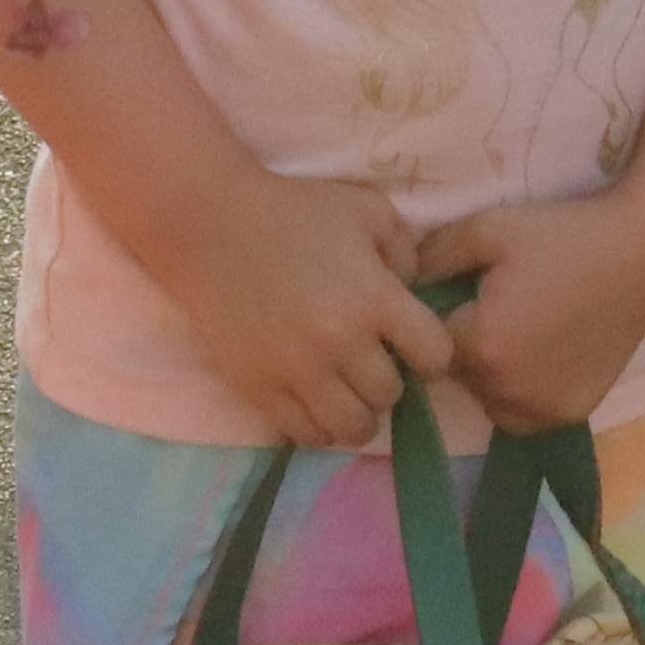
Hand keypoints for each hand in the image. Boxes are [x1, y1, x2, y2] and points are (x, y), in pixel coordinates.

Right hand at [126, 158, 452, 450]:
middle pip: (392, 395)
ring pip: (353, 428)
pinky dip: (318, 426)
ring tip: (346, 392)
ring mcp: (298, 372)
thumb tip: (412, 291)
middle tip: (371, 362)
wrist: (209, 224)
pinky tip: (314, 402)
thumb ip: (405, 250)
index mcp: (374, 298)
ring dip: (358, 413)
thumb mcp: (366, 209)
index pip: (435, 356)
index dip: (431, 351)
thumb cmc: (292, 211)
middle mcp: (342, 343)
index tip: (413, 342)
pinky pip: (305, 435)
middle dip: (389, 380)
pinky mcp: (259, 389)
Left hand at [416, 188, 644, 436]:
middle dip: (462, 346)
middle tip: (491, 306)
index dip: (434, 320)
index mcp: (481, 345)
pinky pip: (522, 413)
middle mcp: (506, 389)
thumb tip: (398, 279)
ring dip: (488, 374)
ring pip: (486, 399)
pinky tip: (539, 352)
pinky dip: (520, 392)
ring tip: (516, 329)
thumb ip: (432, 255)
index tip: (455, 296)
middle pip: (457, 375)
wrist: (642, 255)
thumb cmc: (562, 235)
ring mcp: (541, 409)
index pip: (428, 346)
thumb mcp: (487, 229)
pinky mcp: (569, 414)